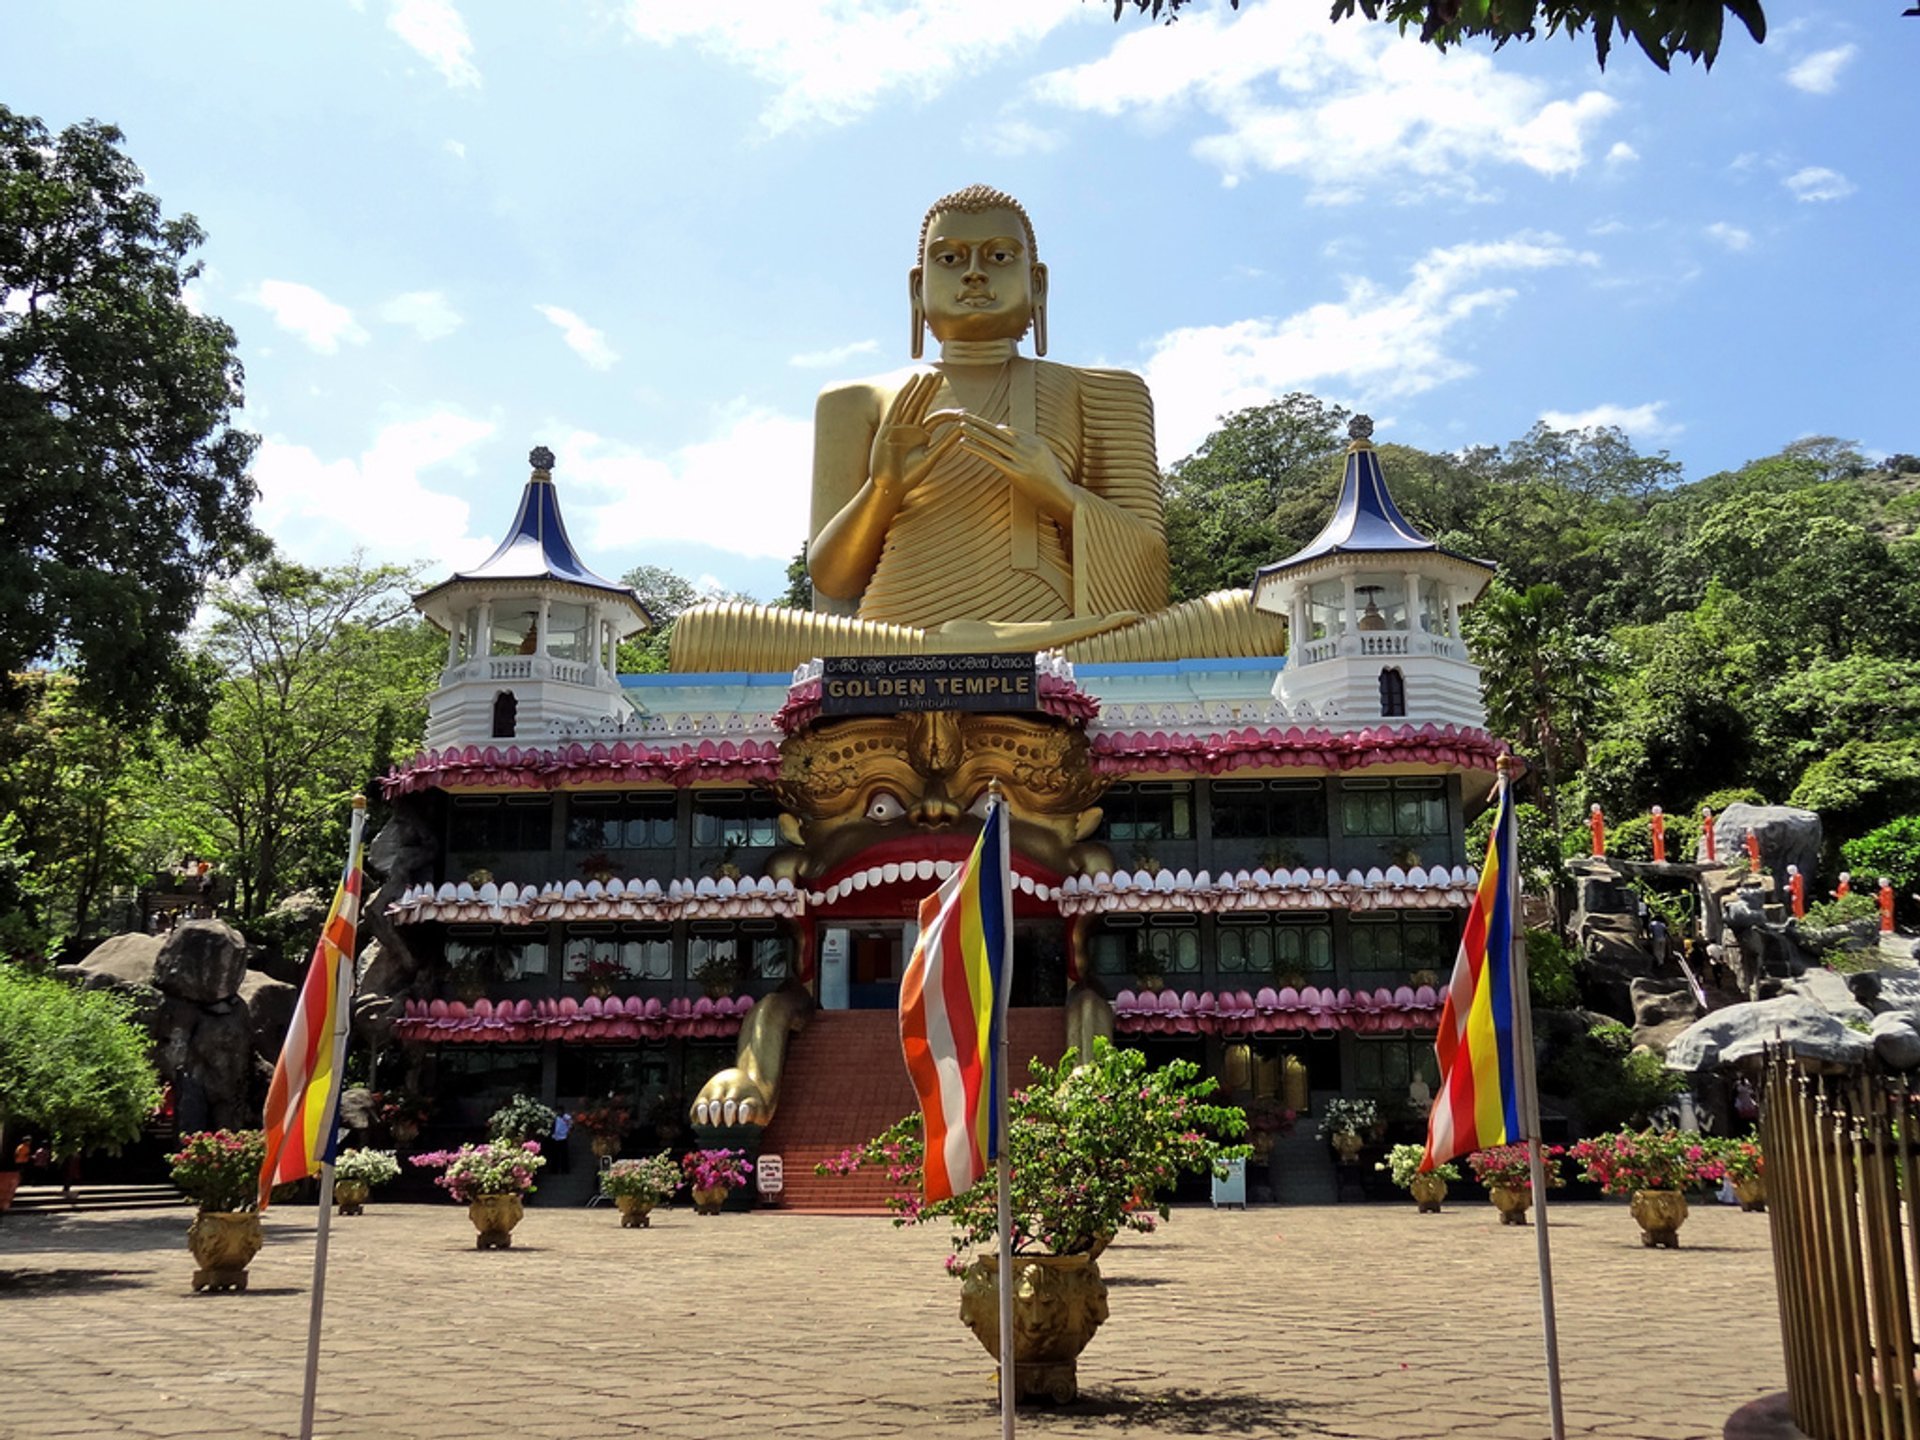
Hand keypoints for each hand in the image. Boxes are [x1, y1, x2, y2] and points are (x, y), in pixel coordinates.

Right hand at [871, 372, 962, 506]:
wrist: (890, 485)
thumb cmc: (910, 476)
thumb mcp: (931, 457)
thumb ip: (945, 443)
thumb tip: (962, 429)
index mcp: (921, 436)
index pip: (936, 418)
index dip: (948, 414)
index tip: (962, 412)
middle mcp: (910, 428)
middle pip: (923, 404)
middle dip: (930, 390)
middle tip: (940, 374)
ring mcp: (899, 426)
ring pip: (912, 402)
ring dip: (920, 388)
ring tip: (928, 374)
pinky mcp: (888, 427)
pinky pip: (898, 406)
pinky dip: (905, 394)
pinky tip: (912, 382)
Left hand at [954, 414, 1075, 521]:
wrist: (1063, 497)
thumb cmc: (1052, 481)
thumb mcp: (1043, 459)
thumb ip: (1027, 448)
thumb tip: (1004, 433)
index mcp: (1036, 442)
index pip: (1010, 431)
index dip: (992, 429)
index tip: (977, 424)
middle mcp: (1029, 447)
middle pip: (999, 431)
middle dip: (980, 423)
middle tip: (963, 414)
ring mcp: (1023, 459)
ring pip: (993, 442)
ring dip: (975, 432)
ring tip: (960, 425)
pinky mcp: (1016, 472)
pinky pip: (992, 457)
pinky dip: (976, 448)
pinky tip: (963, 443)